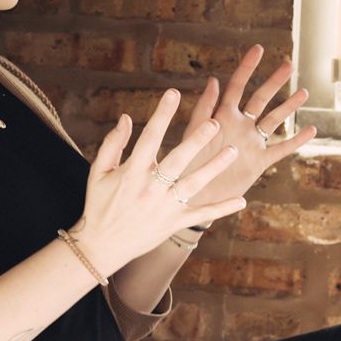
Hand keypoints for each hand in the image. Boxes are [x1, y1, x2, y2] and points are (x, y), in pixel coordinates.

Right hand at [72, 89, 245, 275]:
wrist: (100, 247)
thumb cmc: (98, 204)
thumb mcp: (98, 172)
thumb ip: (113, 144)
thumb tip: (125, 117)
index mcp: (131, 172)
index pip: (149, 137)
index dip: (162, 114)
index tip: (173, 93)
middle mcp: (150, 188)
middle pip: (177, 160)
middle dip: (196, 141)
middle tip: (214, 123)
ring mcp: (164, 208)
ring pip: (193, 185)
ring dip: (214, 168)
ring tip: (233, 150)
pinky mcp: (173, 224)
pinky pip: (201, 215)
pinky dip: (221, 209)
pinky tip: (242, 200)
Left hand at [179, 45, 317, 208]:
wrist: (191, 195)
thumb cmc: (187, 164)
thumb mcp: (194, 133)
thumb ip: (205, 108)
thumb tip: (214, 79)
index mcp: (222, 116)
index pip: (237, 86)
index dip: (247, 67)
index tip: (258, 48)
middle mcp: (240, 126)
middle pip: (261, 99)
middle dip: (274, 82)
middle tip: (288, 64)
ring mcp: (251, 143)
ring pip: (274, 121)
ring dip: (289, 107)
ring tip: (304, 92)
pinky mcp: (259, 162)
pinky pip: (281, 149)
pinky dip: (296, 140)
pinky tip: (311, 129)